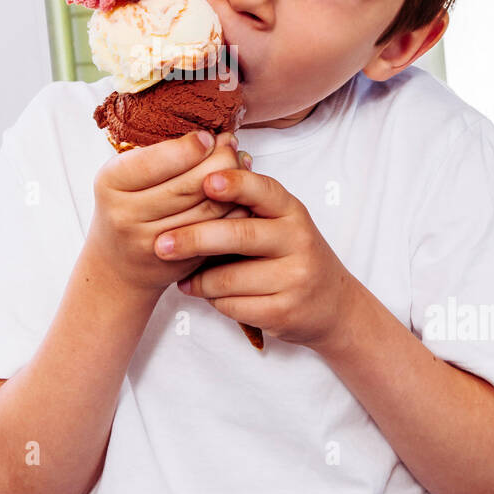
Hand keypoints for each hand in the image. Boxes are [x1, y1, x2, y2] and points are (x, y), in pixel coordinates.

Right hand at [88, 130, 247, 297]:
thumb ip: (159, 155)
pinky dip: (234, 211)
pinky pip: (213, 231)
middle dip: (218, 161)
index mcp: (110, 182)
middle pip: (186, 186)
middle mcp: (125, 214)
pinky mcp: (174, 260)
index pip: (154, 162)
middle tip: (232, 146)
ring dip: (232, 185)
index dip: (188, 148)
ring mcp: (150, 241)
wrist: (117, 262)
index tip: (209, 136)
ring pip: (205, 210)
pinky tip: (241, 195)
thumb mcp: (127, 175)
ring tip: (241, 165)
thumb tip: (212, 137)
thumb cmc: (127, 204)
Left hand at [153, 165, 351, 350]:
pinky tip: (206, 294)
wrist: (332, 305)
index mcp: (292, 211)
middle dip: (194, 238)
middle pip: (239, 235)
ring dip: (199, 280)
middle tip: (161, 244)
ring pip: (228, 277)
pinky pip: (232, 305)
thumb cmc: (290, 255)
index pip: (263, 190)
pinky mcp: (285, 311)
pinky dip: (213, 300)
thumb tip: (190, 184)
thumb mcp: (280, 223)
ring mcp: (295, 278)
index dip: (235, 184)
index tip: (205, 181)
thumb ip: (246, 206)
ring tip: (185, 277)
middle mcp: (298, 241)